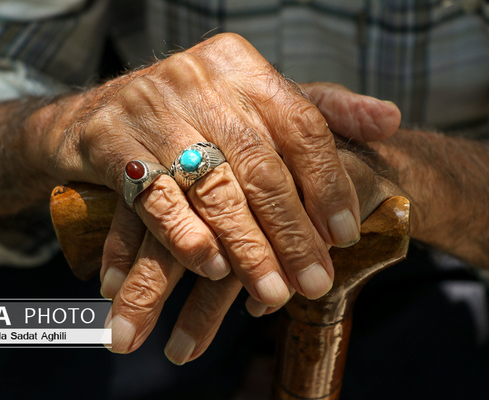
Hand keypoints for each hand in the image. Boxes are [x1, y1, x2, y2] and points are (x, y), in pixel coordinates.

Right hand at [45, 34, 399, 306]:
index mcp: (243, 67)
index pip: (301, 124)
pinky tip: (209, 266)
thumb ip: (321, 111)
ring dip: (243, 245)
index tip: (343, 234)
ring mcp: (151, 105)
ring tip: (269, 292)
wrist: (98, 111)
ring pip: (210, 185)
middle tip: (312, 283)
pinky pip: (151, 193)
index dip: (326, 182)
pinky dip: (182, 233)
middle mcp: (199, 79)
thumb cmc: (192, 113)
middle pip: (258, 163)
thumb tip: (389, 120)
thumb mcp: (255, 101)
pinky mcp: (110, 138)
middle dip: (288, 231)